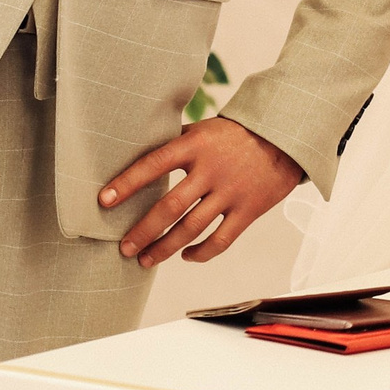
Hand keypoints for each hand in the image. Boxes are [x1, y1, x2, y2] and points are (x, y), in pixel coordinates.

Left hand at [98, 116, 303, 265]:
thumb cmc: (235, 133)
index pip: (154, 164)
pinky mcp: (248, 211)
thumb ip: (175, 144)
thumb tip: (135, 153)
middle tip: (124, 248)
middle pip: (170, 207)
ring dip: (164, 248)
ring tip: (145, 260)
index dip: (128, 182)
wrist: (285, 137)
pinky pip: (220, 240)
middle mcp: (211, 170)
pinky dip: (200, 253)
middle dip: (143, 231)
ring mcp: (230, 192)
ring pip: (191, 229)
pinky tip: (185, 256)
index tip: (104, 200)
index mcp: (195, 145)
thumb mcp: (204, 129)